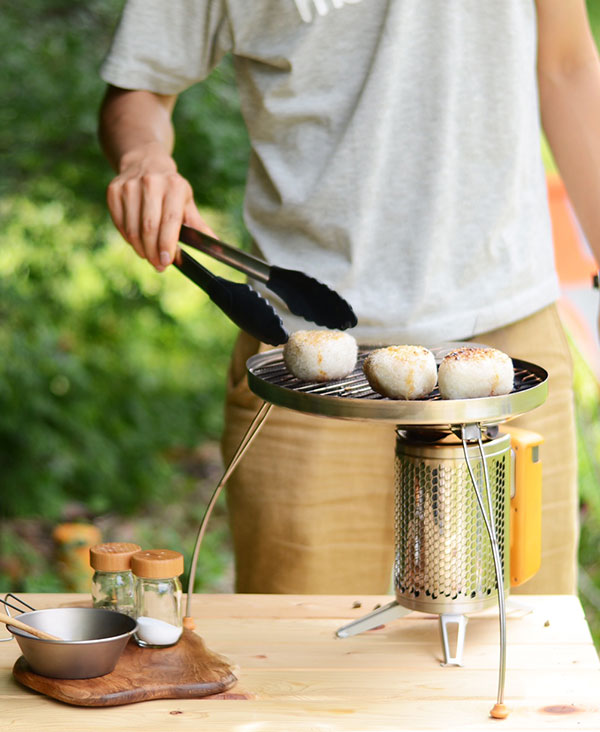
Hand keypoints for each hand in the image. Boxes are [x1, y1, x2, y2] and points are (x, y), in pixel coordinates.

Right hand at [106, 142, 213, 270]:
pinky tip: (136, 241)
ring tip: (148, 255)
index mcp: (174, 186)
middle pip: (149, 227)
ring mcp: (129, 186)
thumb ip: (199, 226)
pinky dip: (128, 238)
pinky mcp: (114, 190)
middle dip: (153, 251)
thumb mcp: (187, 203)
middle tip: (158, 265)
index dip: (167, 244)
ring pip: (132, 228)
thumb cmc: (171, 190)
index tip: (166, 262)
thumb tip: (216, 247)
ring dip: (140, 248)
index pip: (170, 221)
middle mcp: (151, 183)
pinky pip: (119, 223)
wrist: (145, 163)